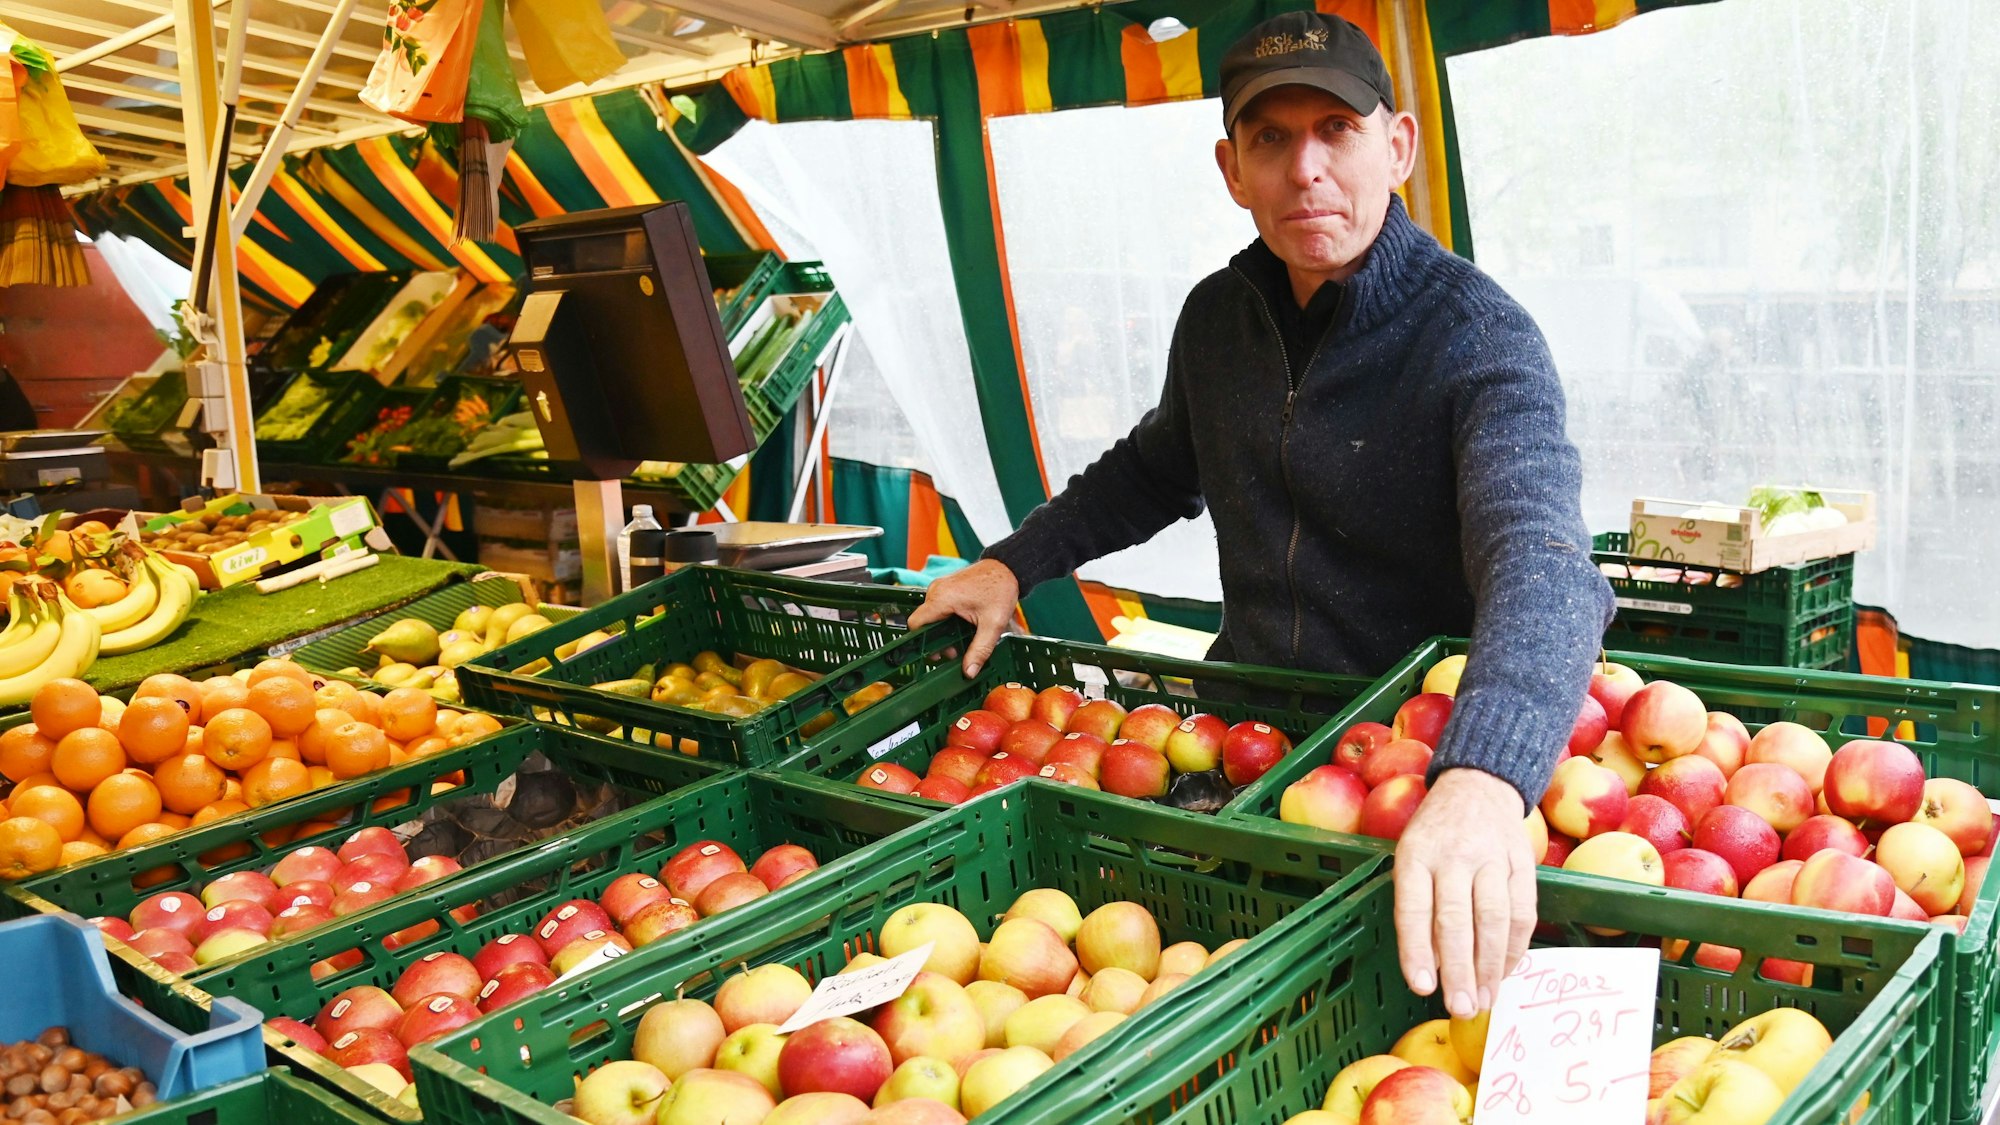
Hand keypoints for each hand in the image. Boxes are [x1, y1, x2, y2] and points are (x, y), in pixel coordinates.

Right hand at [905, 559, 1019, 676]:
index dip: (922, 642)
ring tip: (962, 639)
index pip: (915, 624)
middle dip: (937, 640)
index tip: (938, 654)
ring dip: (943, 631)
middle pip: (924, 623)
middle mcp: (936, 591)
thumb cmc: (1000, 589)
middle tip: (955, 651)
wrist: (1007, 568)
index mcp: (941, 598)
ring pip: (931, 616)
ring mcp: (939, 588)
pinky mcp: (945, 588)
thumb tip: (969, 672)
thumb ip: (980, 650)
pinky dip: (947, 621)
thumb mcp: (992, 624)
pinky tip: (962, 627)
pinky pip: (938, 609)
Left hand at [1393, 768, 1535, 1017]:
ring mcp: (1492, 857)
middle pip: (1456, 919)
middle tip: (1461, 1008)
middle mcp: (1453, 854)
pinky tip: (1505, 971)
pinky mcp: (1523, 862)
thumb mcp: (1412, 856)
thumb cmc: (1436, 832)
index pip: (1414, 908)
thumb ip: (1418, 905)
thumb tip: (1432, 967)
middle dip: (1459, 970)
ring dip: (1491, 966)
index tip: (1422, 987)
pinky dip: (1515, 947)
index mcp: (1416, 853)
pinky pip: (1523, 911)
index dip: (1417, 950)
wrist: (1479, 784)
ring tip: (1486, 999)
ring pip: (1494, 919)